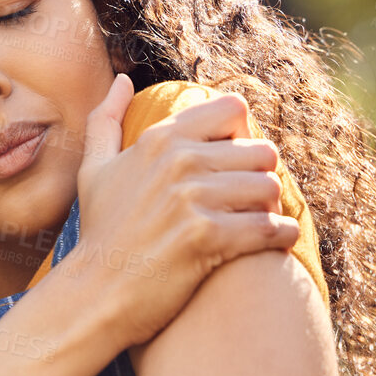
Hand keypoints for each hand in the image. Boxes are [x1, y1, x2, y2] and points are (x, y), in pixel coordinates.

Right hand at [69, 74, 300, 348]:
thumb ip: (106, 119)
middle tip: (254, 201)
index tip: (235, 165)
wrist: (95, 295)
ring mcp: (192, 199)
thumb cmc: (99, 234)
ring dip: (272, 208)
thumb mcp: (93, 170)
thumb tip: (122, 80)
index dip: (242, 137)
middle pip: (261, 150)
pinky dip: (281, 236)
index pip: (232, 109)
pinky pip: (270, 226)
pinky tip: (275, 242)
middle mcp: (178, 161)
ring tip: (261, 223)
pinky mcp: (207, 238)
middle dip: (261, 177)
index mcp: (159, 139)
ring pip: (269, 188)